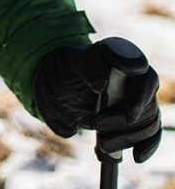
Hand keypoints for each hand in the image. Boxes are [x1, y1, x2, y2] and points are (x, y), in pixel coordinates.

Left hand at [32, 39, 161, 161]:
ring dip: (128, 138)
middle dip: (123, 123)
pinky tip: (136, 156)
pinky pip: (151, 134)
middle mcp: (140, 80)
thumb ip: (88, 65)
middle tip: (97, 126)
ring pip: (148, 124)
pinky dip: (146, 146)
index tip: (129, 116)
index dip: (140, 99)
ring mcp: (142, 100)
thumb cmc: (72, 66)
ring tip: (103, 144)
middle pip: (147, 106)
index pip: (146, 78)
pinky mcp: (140, 117)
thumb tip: (103, 84)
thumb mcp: (73, 61)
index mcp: (128, 60)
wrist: (66, 82)